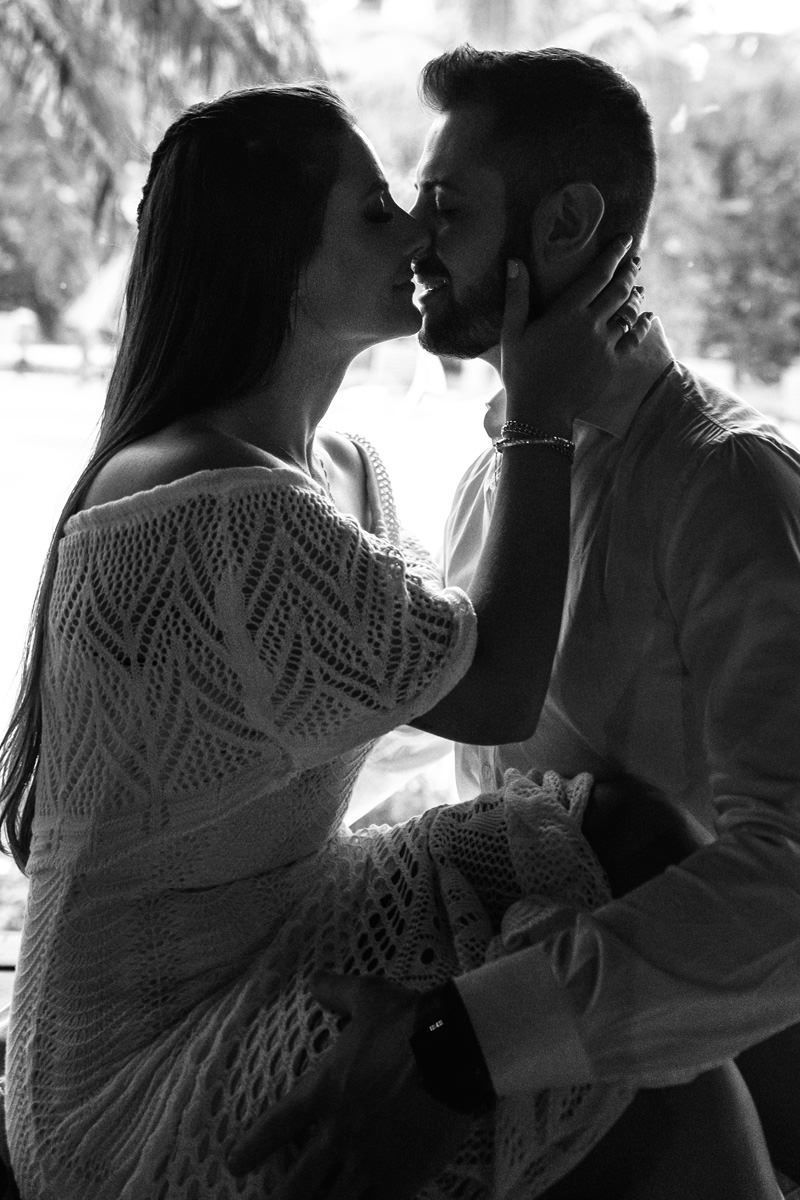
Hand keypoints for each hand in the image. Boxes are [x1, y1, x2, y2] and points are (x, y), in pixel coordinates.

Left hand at [227, 973, 473, 1199]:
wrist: (453, 1050)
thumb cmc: (407, 1023)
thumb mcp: (367, 996)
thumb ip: (337, 991)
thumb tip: (315, 981)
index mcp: (323, 1091)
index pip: (276, 1127)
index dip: (251, 1149)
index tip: (235, 1165)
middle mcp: (337, 1133)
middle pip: (296, 1183)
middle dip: (279, 1199)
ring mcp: (367, 1161)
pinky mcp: (400, 1180)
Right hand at [501, 234, 651, 434]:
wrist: (541, 412)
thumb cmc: (521, 372)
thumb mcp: (512, 333)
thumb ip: (517, 296)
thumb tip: (515, 262)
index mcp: (567, 312)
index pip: (597, 275)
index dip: (613, 254)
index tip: (625, 239)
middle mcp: (591, 324)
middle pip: (618, 290)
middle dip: (629, 271)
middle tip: (635, 259)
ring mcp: (605, 345)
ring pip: (628, 312)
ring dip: (635, 296)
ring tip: (639, 286)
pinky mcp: (612, 364)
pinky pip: (634, 339)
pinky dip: (642, 325)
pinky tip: (647, 317)